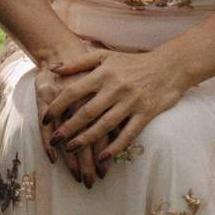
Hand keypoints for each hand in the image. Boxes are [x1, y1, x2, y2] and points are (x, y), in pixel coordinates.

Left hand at [38, 38, 188, 181]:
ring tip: (71, 149)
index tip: (45, 117)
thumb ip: (77, 63)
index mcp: (103, 73)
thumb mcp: (104, 56)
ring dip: (87, 139)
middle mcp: (116, 88)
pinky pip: (128, 134)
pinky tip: (102, 158)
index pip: (74, 91)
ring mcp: (132, 102)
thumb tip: (52, 68)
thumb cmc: (132, 62)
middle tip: (54, 139)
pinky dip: (115, 147)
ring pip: (106, 124)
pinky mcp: (146, 114)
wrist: (169, 67)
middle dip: (69, 126)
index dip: (58, 105)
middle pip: (88, 111)